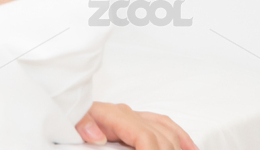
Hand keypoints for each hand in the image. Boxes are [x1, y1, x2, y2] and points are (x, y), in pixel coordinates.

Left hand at [76, 102, 196, 149]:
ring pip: (167, 132)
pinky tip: (191, 149)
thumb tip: (96, 135)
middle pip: (159, 137)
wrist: (68, 113)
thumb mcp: (72, 124)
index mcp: (111, 115)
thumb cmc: (71, 121)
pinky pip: (166, 126)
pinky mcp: (139, 119)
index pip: (144, 136)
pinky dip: (180, 138)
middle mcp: (126, 113)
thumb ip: (83, 126)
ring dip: (177, 146)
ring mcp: (135, 115)